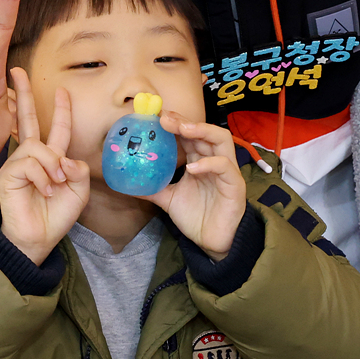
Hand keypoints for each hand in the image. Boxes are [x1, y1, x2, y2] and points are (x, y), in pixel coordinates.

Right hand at [0, 69, 88, 264]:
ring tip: (54, 186)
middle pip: (27, 118)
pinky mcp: (8, 173)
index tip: (62, 90)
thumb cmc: (56, 215)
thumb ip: (77, 169)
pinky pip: (30, 163)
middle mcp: (32, 156)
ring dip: (52, 167)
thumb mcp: (77, 190)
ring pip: (38, 147)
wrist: (38, 238)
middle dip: (23, 94)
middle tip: (16, 71)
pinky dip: (43, 177)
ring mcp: (18, 163)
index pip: (57, 129)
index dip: (61, 110)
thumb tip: (65, 158)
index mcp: (50, 158)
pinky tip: (44, 191)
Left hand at [151, 112, 247, 260]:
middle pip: (205, 131)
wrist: (211, 242)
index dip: (176, 123)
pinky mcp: (235, 185)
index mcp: (200, 161)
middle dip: (185, 121)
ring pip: (222, 140)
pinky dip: (209, 163)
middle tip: (165, 118)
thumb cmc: (195, 217)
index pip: (190, 134)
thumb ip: (151, 187)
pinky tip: (192, 168)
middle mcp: (214, 161)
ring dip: (202, 130)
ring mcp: (226, 171)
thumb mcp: (168, 199)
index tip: (156, 116)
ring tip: (183, 129)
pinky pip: (225, 167)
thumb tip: (124, 182)